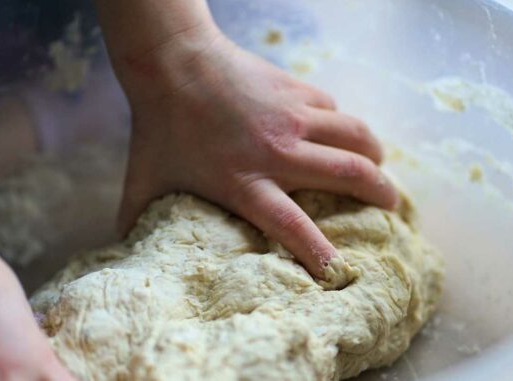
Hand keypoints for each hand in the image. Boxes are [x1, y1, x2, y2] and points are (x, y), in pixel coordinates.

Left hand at [115, 31, 397, 278]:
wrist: (173, 64)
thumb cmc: (158, 128)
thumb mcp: (143, 182)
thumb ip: (136, 220)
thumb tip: (121, 251)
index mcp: (244, 181)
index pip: (293, 225)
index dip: (321, 252)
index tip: (340, 272)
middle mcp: (278, 151)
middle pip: (349, 173)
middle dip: (380, 194)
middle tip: (391, 206)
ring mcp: (293, 117)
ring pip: (357, 135)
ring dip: (375, 155)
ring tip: (378, 167)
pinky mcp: (297, 90)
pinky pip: (336, 110)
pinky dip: (343, 125)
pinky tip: (334, 132)